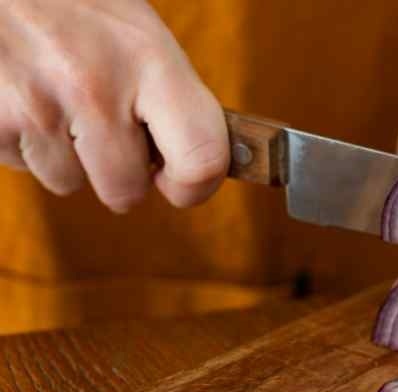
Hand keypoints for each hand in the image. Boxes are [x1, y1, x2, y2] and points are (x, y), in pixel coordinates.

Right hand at [0, 0, 228, 212]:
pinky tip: (24, 95)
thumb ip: (170, 96)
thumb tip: (198, 162)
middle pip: (126, 191)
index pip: (200, 159)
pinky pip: (20, 165)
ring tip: (56, 96)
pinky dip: (24, 142)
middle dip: (119, 173)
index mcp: (150, 60)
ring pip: (68, 182)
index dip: (194, 186)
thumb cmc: (75, 1)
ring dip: (66, 155)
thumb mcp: (138, 31)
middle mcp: (96, 86)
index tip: (177, 180)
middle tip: (106, 128)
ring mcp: (37, 105)